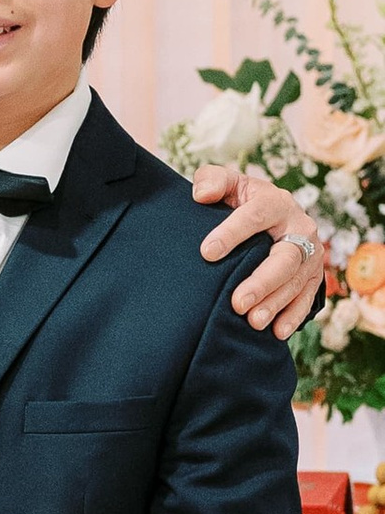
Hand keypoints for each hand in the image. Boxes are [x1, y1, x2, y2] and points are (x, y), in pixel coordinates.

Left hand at [191, 162, 323, 335]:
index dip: (232, 233)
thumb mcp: (228, 185)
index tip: (207, 252)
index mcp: (276, 202)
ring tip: (253, 322)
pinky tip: (276, 332)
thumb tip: (201, 195)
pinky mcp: (313, 275)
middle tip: (237, 302)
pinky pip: (307, 297)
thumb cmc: (241, 202)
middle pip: (285, 257)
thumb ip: (212, 181)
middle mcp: (300, 227)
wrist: (271, 217)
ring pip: (296, 281)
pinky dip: (293, 315)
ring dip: (275, 303)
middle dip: (262, 282)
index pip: (256, 215)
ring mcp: (310, 253)